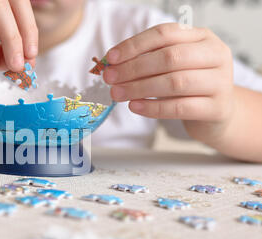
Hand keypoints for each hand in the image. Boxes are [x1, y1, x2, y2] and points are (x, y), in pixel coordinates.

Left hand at [103, 23, 234, 143]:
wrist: (218, 114)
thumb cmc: (189, 87)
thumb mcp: (172, 67)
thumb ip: (147, 61)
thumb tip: (113, 66)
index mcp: (202, 37)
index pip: (165, 34)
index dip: (135, 45)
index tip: (111, 58)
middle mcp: (215, 55)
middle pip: (170, 57)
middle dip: (134, 68)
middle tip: (110, 78)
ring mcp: (220, 82)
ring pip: (175, 82)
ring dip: (140, 88)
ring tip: (117, 93)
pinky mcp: (216, 108)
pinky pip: (180, 107)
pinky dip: (153, 107)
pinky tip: (134, 106)